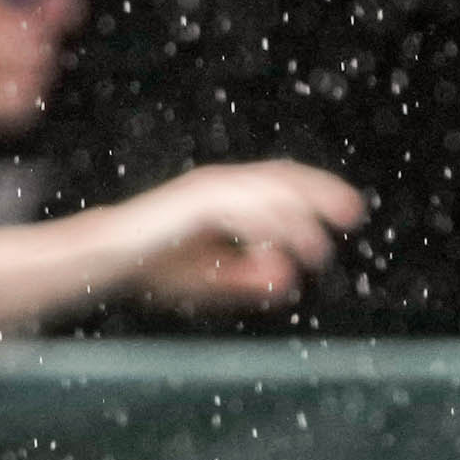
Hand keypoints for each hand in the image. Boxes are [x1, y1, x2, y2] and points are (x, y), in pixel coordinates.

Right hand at [106, 161, 364, 311]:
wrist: (107, 261)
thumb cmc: (152, 268)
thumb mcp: (211, 279)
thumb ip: (248, 278)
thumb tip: (288, 281)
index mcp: (226, 195)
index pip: (283, 183)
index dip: (319, 194)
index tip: (349, 215)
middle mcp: (220, 183)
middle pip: (284, 177)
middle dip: (321, 194)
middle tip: (352, 215)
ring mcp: (207, 188)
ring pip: (267, 192)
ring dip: (296, 220)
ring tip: (315, 250)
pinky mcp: (195, 200)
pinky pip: (241, 207)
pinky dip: (264, 227)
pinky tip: (276, 248)